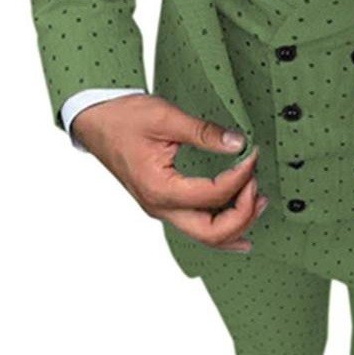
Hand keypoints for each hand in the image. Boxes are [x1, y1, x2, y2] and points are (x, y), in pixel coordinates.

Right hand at [71, 93, 265, 252]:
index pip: (213, 195)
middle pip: (212, 232)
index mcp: (159, 188)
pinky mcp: (164, 204)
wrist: (95, 121)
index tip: (253, 154)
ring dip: (237, 224)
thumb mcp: (166, 118)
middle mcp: (159, 207)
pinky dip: (222, 232)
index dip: (241, 176)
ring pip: (206, 236)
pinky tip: (241, 231)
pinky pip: (197, 228)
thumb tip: (238, 143)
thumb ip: (204, 132)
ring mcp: (161, 209)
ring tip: (259, 201)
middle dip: (243, 214)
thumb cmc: (123, 118)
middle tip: (258, 186)